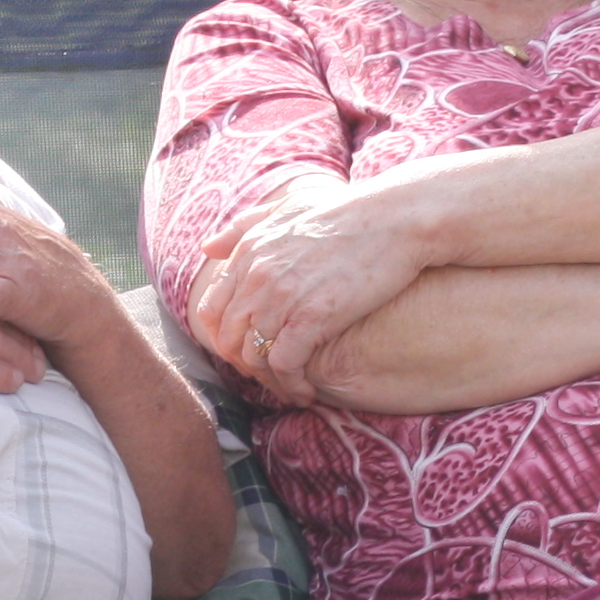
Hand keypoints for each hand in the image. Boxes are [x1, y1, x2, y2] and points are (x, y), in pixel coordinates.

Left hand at [188, 173, 433, 403]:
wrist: (393, 220)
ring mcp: (281, 298)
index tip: (249, 352)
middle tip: (270, 378)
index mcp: (248, 252)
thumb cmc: (347, 213)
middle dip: (246, 366)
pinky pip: (284, 366)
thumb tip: (207, 247)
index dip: (226, 339)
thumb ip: (244, 227)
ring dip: (270, 382)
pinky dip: (291, 386)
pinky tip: (306, 392)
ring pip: (254, 358)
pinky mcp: (310, 318)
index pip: (212, 311)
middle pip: (229, 340)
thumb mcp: (287, 208)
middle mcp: (256, 276)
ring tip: (290, 389)